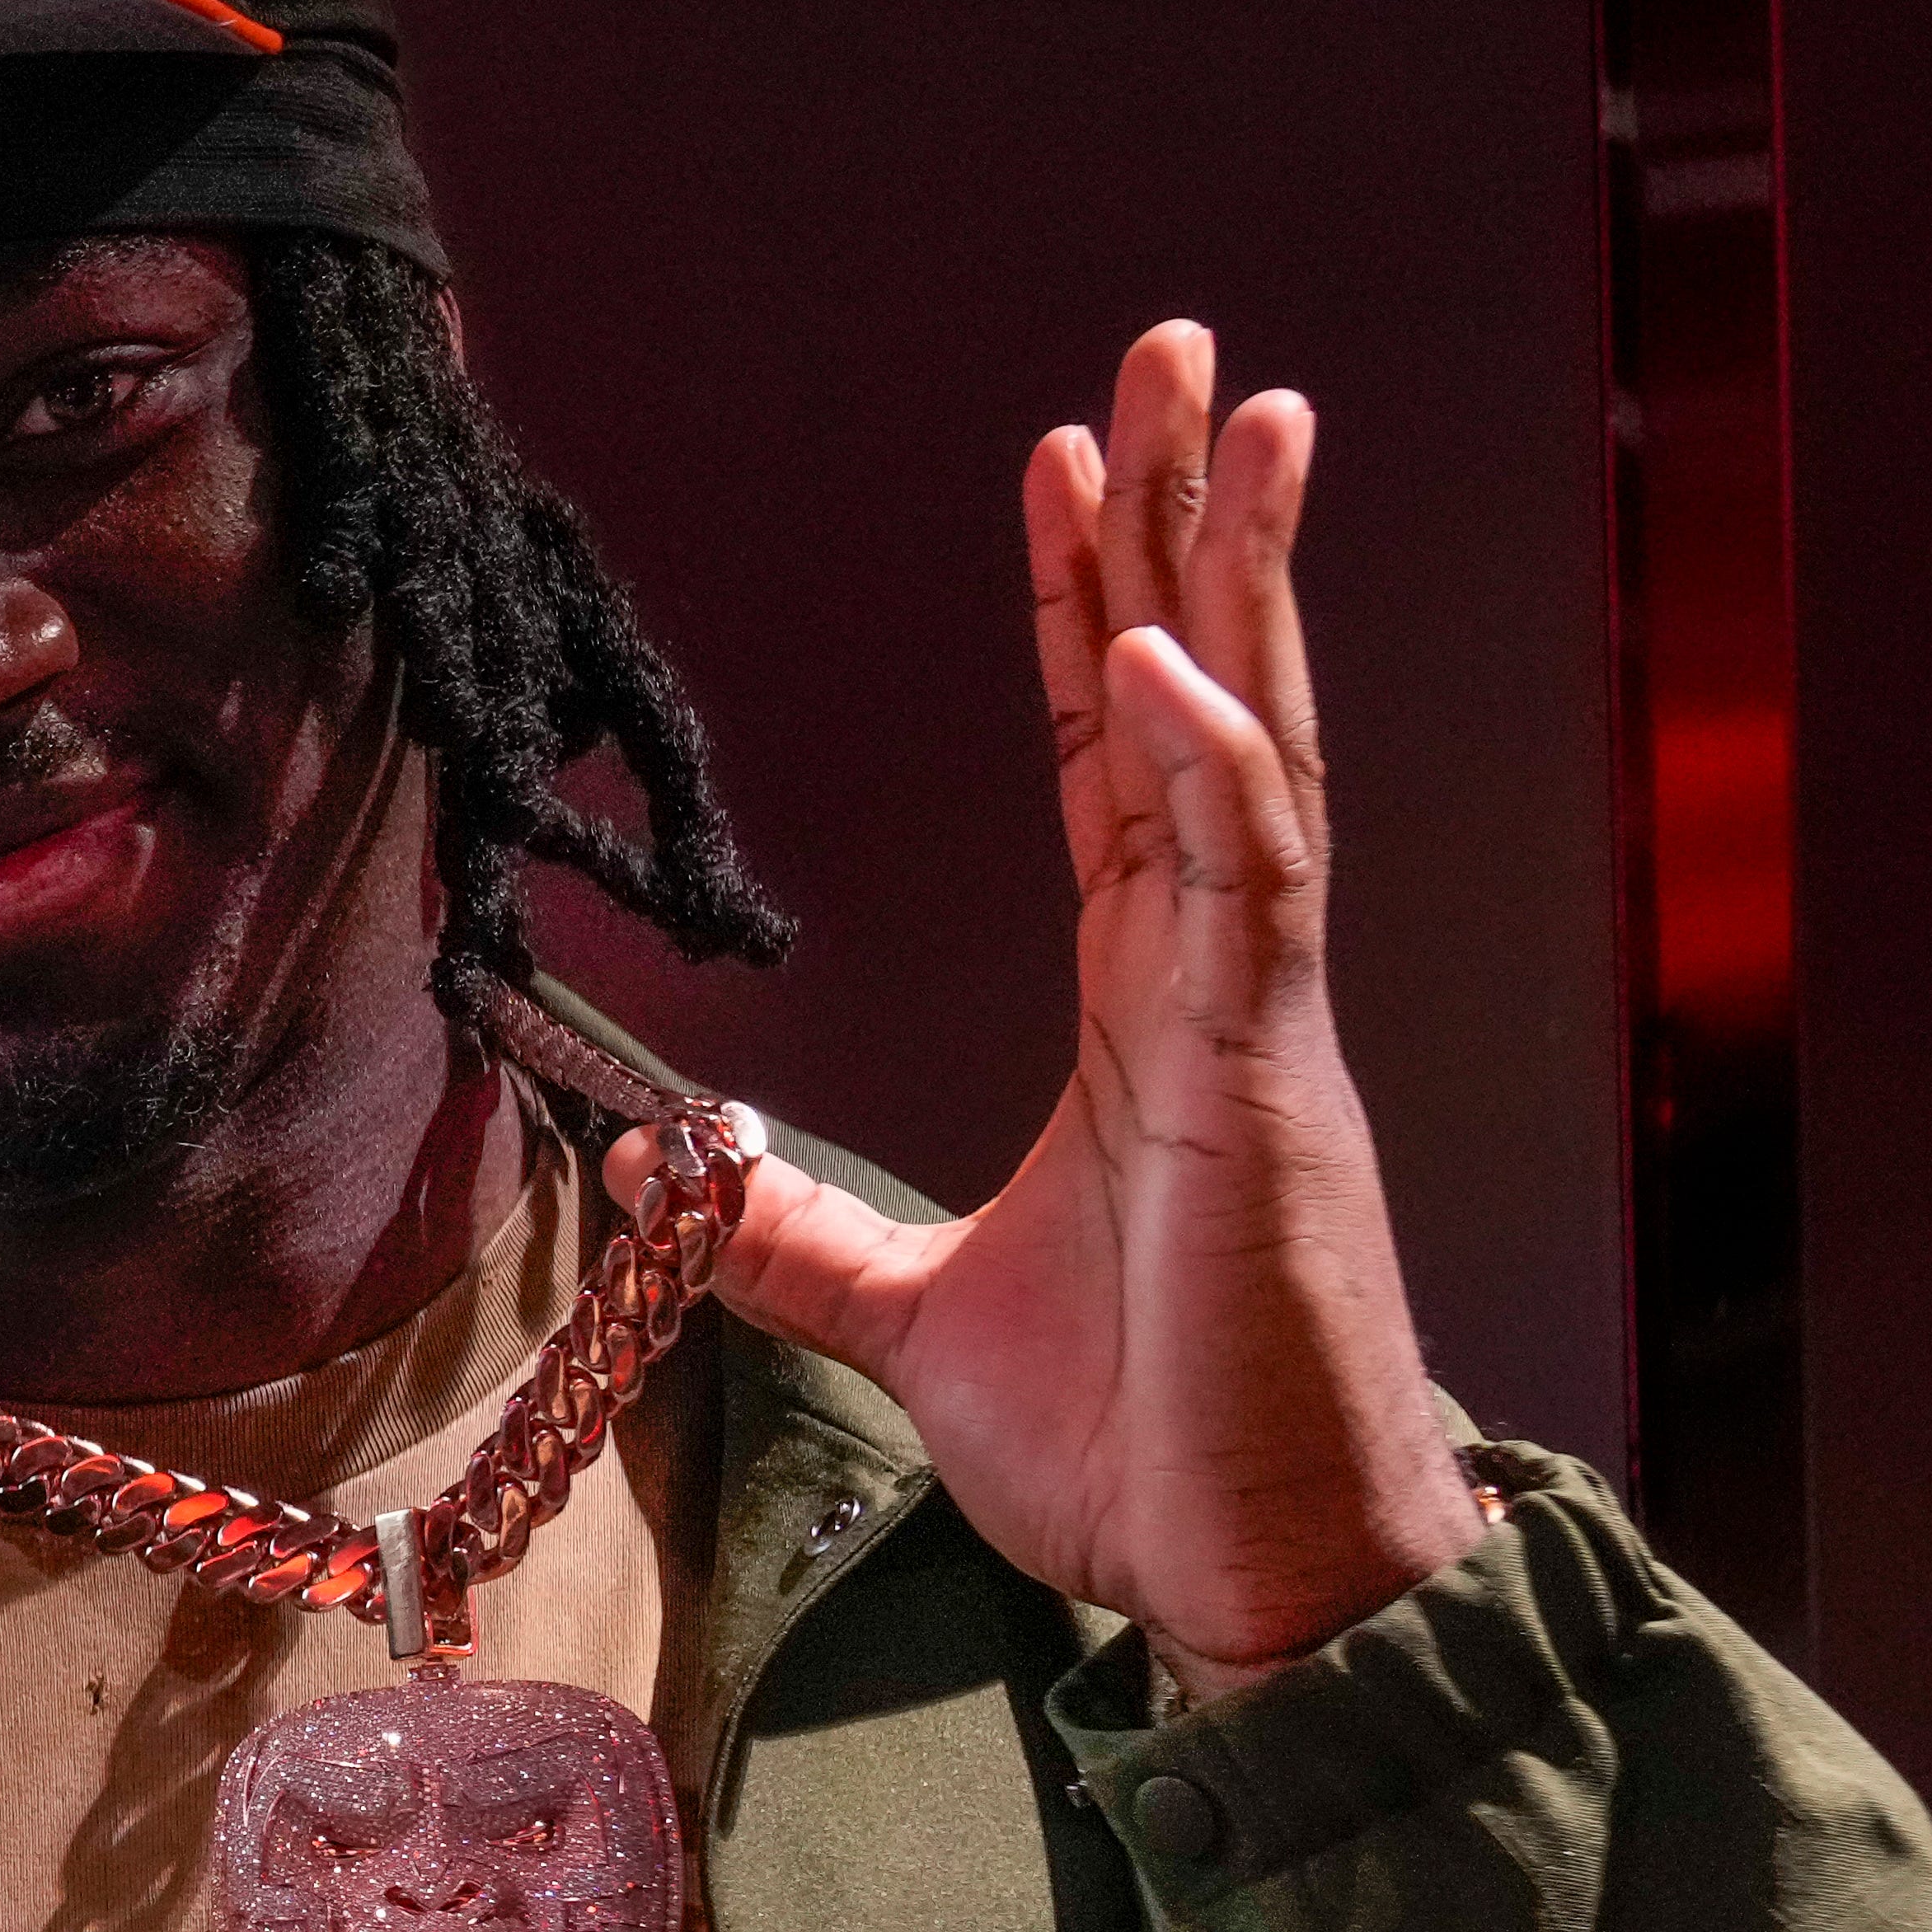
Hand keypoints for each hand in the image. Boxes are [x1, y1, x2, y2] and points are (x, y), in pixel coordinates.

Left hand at [677, 318, 1489, 1698]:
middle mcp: (1216, 981)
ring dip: (1245, 576)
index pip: (1111, 759)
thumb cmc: (1141, 1452)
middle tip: (1178, 349)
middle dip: (1189, 518)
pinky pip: (1255, 896)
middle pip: (1206, 698)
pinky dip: (1219, 772)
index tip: (1060, 462)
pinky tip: (1188, 660)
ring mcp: (1258, 1026)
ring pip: (1258, 749)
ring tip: (1242, 410)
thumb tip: (660, 1168)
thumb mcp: (908, 1321)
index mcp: (1146, 1007)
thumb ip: (792, 1238)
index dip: (1089, 604)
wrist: (1251, 1582)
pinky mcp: (1271, 1096)